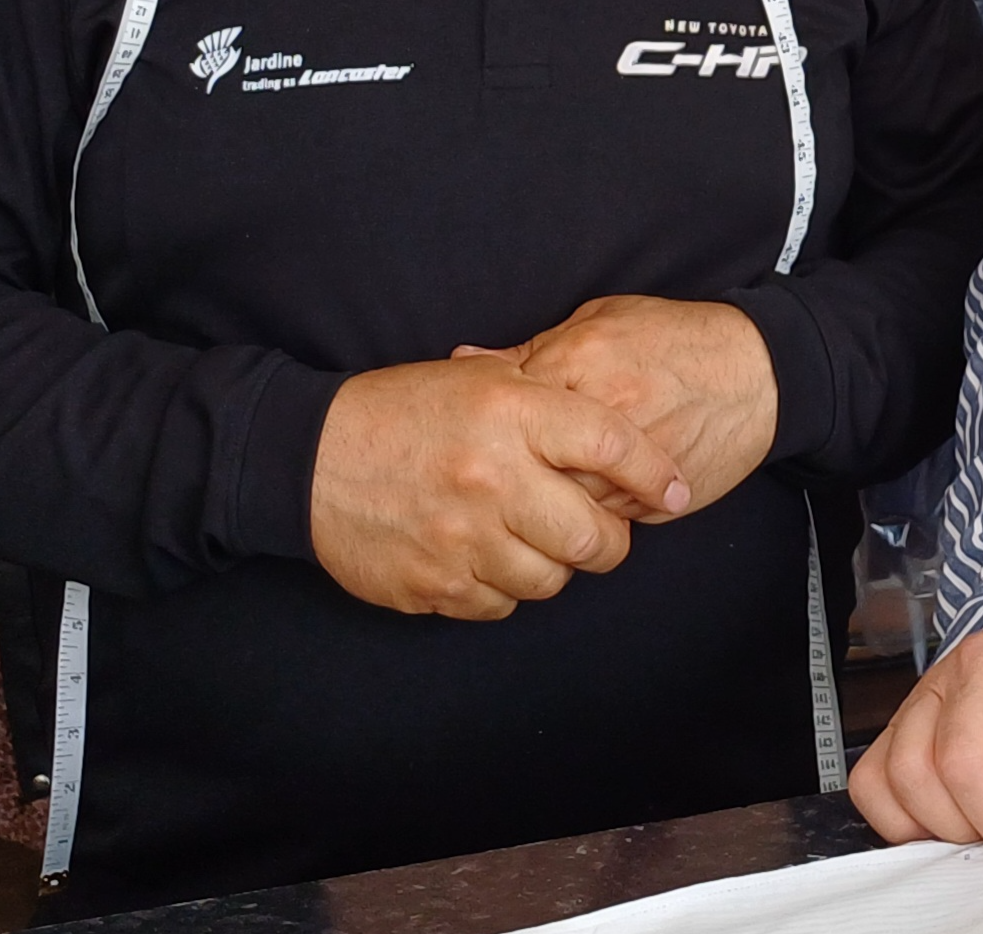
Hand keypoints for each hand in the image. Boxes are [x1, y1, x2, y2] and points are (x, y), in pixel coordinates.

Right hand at [309, 352, 690, 618]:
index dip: (654, 472)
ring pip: (549, 582)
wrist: (306, 459)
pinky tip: (487, 556)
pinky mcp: (432, 585)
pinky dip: (504, 588)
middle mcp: (492, 479)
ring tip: (535, 539)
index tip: (676, 490)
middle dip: (610, 542)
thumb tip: (624, 432)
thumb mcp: (481, 377)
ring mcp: (461, 539)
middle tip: (602, 532)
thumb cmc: (405, 409)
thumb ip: (550, 395)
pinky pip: (500, 605)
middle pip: (592, 538)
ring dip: (554, 567)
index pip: (611, 444)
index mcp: (510, 413)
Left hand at [487, 294, 780, 513]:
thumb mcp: (600, 321)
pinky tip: (590, 495)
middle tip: (500, 476)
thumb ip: (531, 348)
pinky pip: (603, 520)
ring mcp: (628, 462)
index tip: (485, 436)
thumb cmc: (676, 340)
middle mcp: (600, 414)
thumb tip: (462, 360)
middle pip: (525, 464)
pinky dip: (590, 514)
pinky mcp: (653, 498)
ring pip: (560, 503)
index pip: (503, 409)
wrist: (758, 373)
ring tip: (545, 489)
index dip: (490, 428)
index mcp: (578, 362)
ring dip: (548, 502)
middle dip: (511, 473)